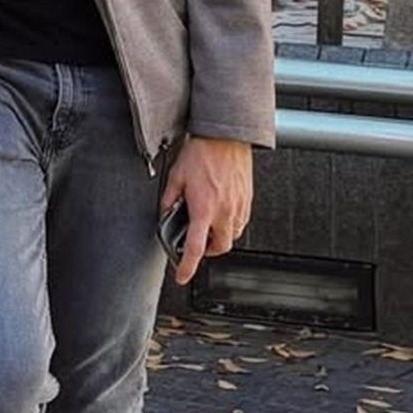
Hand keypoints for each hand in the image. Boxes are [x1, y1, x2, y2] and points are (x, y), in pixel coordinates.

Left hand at [160, 136, 253, 285]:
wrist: (225, 136)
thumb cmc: (201, 153)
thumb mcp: (175, 177)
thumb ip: (168, 200)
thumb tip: (165, 214)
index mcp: (204, 209)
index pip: (195, 248)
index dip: (187, 267)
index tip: (182, 276)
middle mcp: (224, 212)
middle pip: (220, 248)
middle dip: (207, 251)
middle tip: (197, 243)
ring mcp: (239, 207)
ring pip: (232, 235)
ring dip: (219, 236)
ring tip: (207, 223)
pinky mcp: (248, 200)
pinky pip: (240, 221)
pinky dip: (229, 223)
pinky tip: (219, 210)